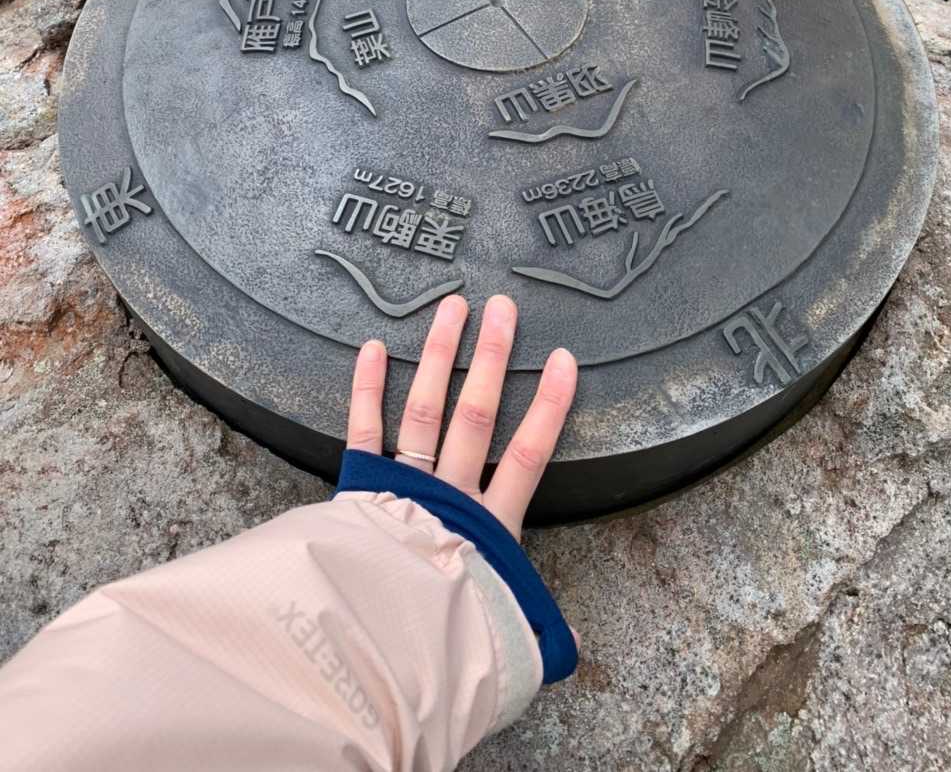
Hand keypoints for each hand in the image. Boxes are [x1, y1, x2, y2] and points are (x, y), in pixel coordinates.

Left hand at [347, 294, 579, 648]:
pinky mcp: (360, 490)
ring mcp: (404, 487)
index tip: (564, 361)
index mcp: (490, 527)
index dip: (550, 407)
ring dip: (439, 355)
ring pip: (425, 408)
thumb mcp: (509, 647)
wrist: (384, 655)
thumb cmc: (450, 650)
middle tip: (503, 308)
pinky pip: (363, 432)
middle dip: (493, 358)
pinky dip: (367, 389)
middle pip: (477, 414)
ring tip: (451, 308)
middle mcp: (451, 496)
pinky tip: (372, 347)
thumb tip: (577, 648)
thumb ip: (541, 636)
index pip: (528, 455)